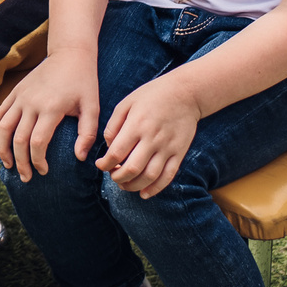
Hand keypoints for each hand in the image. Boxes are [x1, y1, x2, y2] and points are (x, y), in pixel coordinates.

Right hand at [0, 53, 98, 181]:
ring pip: (2, 127)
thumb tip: (79, 158)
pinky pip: (1, 113)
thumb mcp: (92, 108)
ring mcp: (20, 96)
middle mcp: (31, 103)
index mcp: (50, 108)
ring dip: (3, 149)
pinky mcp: (16, 91)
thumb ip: (87, 134)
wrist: (69, 54)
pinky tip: (3, 142)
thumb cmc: (84, 82)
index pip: (37, 143)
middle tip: (26, 178)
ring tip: (8, 165)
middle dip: (20, 162)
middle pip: (17, 139)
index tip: (44, 172)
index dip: (37, 161)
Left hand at [97, 77, 199, 197]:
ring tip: (124, 185)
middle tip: (112, 176)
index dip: (105, 164)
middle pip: (132, 168)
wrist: (186, 93)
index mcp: (136, 125)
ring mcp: (168, 147)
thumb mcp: (127, 103)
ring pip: (149, 176)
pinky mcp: (180, 153)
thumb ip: (114, 125)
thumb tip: (108, 148)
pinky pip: (168, 176)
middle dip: (118, 178)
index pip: (117, 153)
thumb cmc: (152, 95)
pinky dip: (155, 188)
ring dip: (134, 186)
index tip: (100, 165)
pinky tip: (144, 193)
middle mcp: (152, 138)